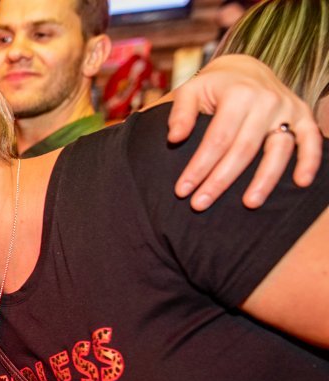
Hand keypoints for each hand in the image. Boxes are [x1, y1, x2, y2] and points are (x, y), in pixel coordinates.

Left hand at [169, 54, 321, 209]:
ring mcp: (288, 109)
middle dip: (221, 180)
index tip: (182, 191)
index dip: (199, 167)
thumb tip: (174, 138)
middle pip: (243, 149)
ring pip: (278, 150)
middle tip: (200, 204)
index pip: (217, 139)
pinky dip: (310, 160)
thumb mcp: (191, 90)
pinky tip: (301, 182)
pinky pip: (311, 140)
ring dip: (265, 179)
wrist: (246, 71)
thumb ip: (181, 113)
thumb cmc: (213, 87)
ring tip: (250, 203)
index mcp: (238, 94)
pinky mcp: (303, 116)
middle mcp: (267, 101)